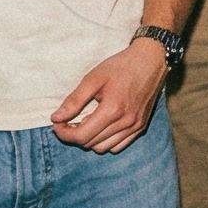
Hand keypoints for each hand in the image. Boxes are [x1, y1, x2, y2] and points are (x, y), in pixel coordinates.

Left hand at [51, 40, 167, 152]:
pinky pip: (118, 146)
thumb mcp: (94, 78)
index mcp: (112, 110)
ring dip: (90, 139)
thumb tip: (56, 118)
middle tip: (70, 120)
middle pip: (90, 143)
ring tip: (87, 122)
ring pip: (103, 148)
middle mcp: (126, 122)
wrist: (151, 59)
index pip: (81, 136)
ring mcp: (135, 126)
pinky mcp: (141, 126)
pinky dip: (106, 142)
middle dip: (75, 135)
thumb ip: (74, 100)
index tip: (58, 122)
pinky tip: (102, 126)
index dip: (64, 133)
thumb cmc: (121, 66)